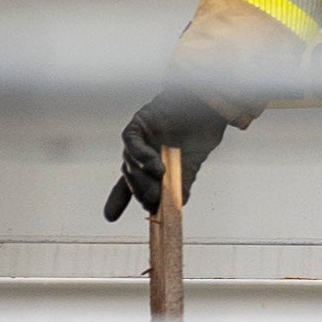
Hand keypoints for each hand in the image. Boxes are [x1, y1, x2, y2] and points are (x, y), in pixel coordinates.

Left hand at [104, 91, 234, 220]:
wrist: (211, 104)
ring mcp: (140, 138)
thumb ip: (181, 184)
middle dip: (139, 192)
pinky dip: (140, 155)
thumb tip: (175, 207)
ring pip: (129, 162)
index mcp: (151, 165)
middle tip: (153, 202)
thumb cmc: (201, 130)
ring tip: (159, 183)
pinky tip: (154, 165)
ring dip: (142, 176)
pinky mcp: (140, 122)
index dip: (117, 200)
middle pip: (130, 177)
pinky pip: (131, 141)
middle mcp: (141, 152)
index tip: (110, 217)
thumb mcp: (192, 164)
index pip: (130, 186)